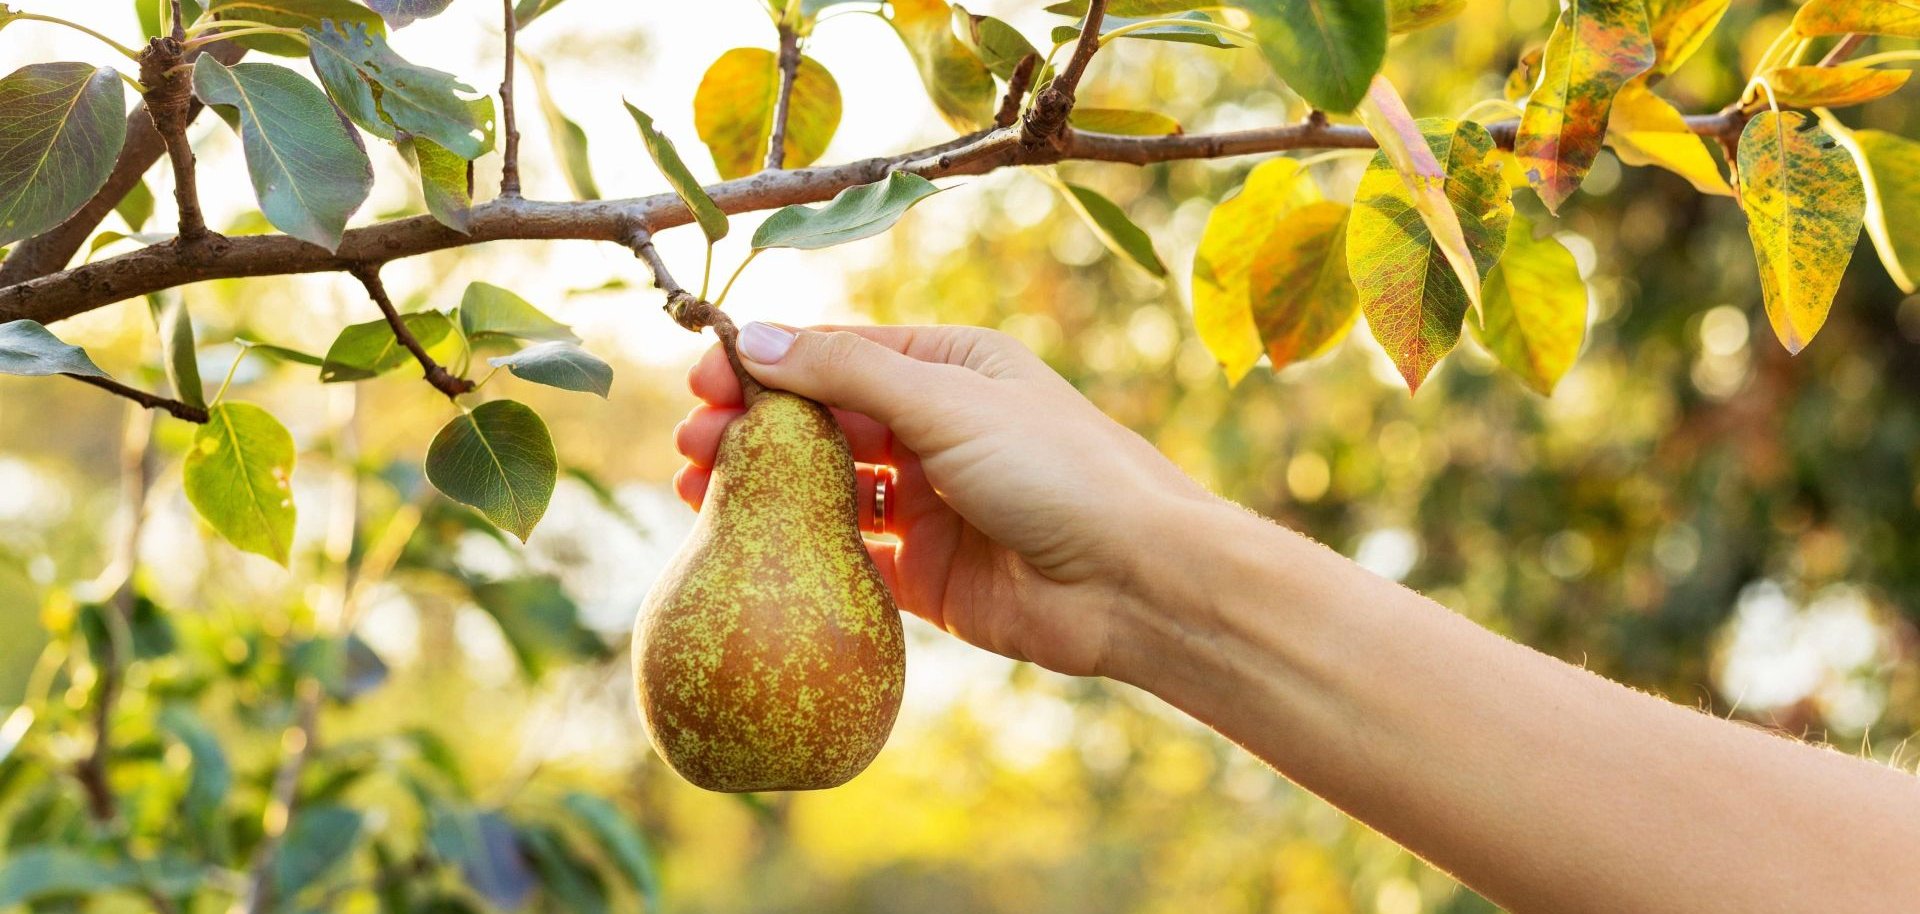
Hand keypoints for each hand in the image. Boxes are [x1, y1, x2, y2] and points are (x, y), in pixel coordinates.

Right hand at [672, 323, 1215, 677]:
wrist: (1135, 581)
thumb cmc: (1059, 470)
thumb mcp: (949, 402)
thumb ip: (847, 372)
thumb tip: (753, 336)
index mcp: (952, 369)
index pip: (837, 354)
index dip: (767, 363)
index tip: (705, 378)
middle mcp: (936, 430)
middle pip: (822, 419)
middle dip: (753, 426)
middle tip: (691, 443)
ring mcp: (929, 504)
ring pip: (825, 487)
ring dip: (764, 485)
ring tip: (697, 489)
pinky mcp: (925, 573)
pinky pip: (846, 554)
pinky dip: (798, 546)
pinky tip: (746, 544)